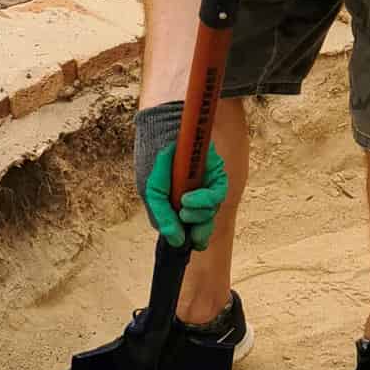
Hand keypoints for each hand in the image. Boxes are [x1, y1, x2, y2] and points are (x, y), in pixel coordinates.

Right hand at [135, 100, 225, 250]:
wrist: (165, 126)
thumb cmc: (154, 157)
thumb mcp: (152, 191)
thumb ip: (162, 216)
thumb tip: (177, 242)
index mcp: (175, 203)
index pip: (186, 229)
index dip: (189, 239)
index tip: (184, 244)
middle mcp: (192, 196)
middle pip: (202, 225)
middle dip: (198, 232)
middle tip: (190, 234)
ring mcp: (205, 185)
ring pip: (210, 212)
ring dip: (199, 217)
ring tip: (185, 209)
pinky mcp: (216, 174)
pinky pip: (217, 194)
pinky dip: (204, 201)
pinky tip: (189, 200)